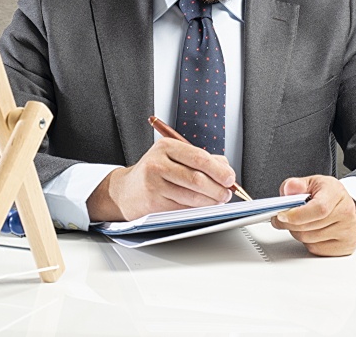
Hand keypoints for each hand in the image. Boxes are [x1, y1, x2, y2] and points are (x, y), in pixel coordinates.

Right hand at [87, 138, 236, 221]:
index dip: (218, 170)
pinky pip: (183, 208)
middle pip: (197, 178)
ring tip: (218, 200)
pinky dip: (197, 209)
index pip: (199, 157)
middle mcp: (158, 163)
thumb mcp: (173, 157)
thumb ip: (201, 159)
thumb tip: (226, 168)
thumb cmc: (155, 172)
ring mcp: (154, 184)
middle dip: (217, 188)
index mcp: (166, 147)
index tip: (230, 178)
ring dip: (210, 201)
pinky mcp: (153, 203)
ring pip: (191, 196)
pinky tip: (202, 206)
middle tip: (226, 193)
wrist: (126, 190)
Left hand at [271, 175, 355, 256]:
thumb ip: (295, 185)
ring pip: (309, 240)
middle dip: (289, 224)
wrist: (342, 204)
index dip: (297, 215)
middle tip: (281, 218)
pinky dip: (308, 242)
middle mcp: (346, 212)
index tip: (281, 215)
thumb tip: (288, 191)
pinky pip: (316, 250)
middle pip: (309, 227)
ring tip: (300, 222)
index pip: (318, 208)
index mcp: (336, 193)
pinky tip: (311, 231)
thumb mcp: (310, 182)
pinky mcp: (345, 246)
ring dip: (297, 232)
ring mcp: (348, 231)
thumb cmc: (325, 193)